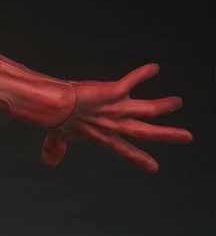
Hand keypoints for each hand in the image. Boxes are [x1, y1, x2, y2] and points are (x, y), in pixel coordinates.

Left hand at [41, 64, 191, 171]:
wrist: (53, 106)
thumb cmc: (54, 119)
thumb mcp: (57, 136)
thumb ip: (56, 147)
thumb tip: (48, 163)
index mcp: (103, 136)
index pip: (124, 151)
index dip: (138, 159)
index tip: (154, 168)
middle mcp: (114, 124)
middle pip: (146, 132)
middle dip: (167, 135)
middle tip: (187, 137)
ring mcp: (116, 108)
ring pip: (148, 109)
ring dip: (164, 105)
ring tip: (177, 102)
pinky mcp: (113, 91)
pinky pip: (132, 80)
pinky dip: (143, 73)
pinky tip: (154, 67)